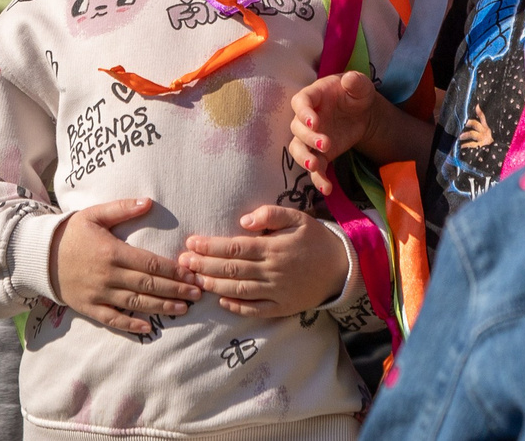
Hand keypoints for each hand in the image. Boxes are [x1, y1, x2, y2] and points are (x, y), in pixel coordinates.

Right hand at [52, 198, 199, 336]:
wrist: (40, 256)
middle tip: (198, 293)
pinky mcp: (89, 308)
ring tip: (183, 309)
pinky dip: (131, 326)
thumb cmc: (72, 233)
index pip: (150, 264)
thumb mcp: (94, 214)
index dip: (173, 271)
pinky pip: (113, 320)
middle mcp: (108, 276)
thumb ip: (122, 208)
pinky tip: (150, 329)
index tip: (192, 274)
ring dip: (161, 308)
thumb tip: (148, 201)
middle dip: (175, 290)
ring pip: (136, 304)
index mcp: (112, 252)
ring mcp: (99, 294)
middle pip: (148, 286)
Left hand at [179, 206, 350, 317]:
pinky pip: (255, 310)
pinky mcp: (281, 308)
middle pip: (231, 270)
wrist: (341, 267)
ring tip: (194, 280)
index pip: (235, 248)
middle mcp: (272, 271)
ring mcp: (276, 292)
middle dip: (204, 266)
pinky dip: (237, 307)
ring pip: (239, 290)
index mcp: (274, 248)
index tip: (191, 242)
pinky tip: (221, 301)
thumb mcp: (298, 218)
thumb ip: (271, 214)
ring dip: (214, 286)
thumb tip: (244, 222)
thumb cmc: (315, 239)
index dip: (210, 246)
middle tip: (182, 262)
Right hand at [290, 72, 381, 196]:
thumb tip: (350, 80)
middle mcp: (306, 118)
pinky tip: (327, 189)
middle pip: (297, 128)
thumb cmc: (356, 94)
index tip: (314, 122)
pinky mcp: (319, 155)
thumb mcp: (361, 86)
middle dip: (308, 138)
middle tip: (325, 144)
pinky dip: (318, 179)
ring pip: (298, 149)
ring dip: (304, 159)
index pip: (300, 102)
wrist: (362, 114)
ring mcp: (310, 138)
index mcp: (313, 96)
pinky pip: (314, 168)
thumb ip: (356, 82)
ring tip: (316, 167)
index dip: (303, 112)